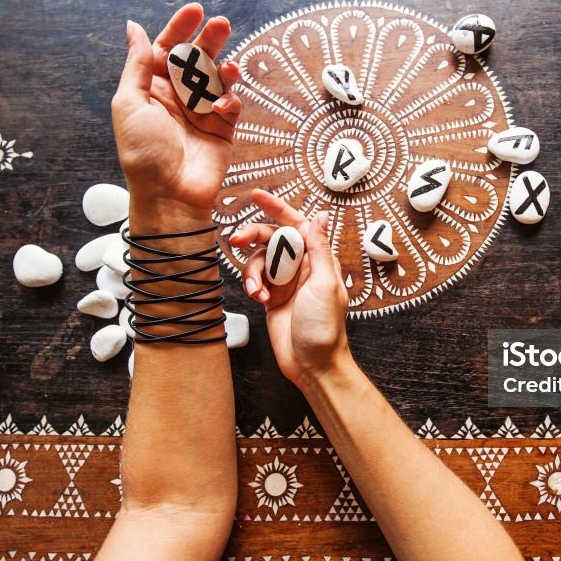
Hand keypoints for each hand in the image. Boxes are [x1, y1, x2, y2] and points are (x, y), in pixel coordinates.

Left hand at [112, 3, 241, 223]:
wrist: (170, 195)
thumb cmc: (143, 154)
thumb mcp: (129, 103)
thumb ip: (136, 64)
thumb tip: (134, 26)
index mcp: (152, 88)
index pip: (166, 48)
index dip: (180, 27)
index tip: (195, 10)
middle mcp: (177, 97)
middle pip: (196, 58)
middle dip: (209, 39)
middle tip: (221, 23)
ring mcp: (201, 112)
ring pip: (217, 77)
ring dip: (224, 66)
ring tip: (229, 64)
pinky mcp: (222, 128)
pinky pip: (231, 103)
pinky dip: (230, 98)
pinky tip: (223, 104)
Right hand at [230, 190, 351, 384]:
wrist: (312, 365)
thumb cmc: (325, 328)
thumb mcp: (324, 284)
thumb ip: (320, 249)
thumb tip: (320, 215)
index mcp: (319, 259)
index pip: (296, 224)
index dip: (277, 208)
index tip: (256, 195)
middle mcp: (302, 267)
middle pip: (272, 239)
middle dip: (253, 236)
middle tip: (235, 238)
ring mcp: (285, 282)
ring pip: (259, 260)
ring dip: (252, 272)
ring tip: (257, 292)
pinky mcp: (272, 298)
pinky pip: (255, 281)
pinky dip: (252, 287)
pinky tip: (259, 300)